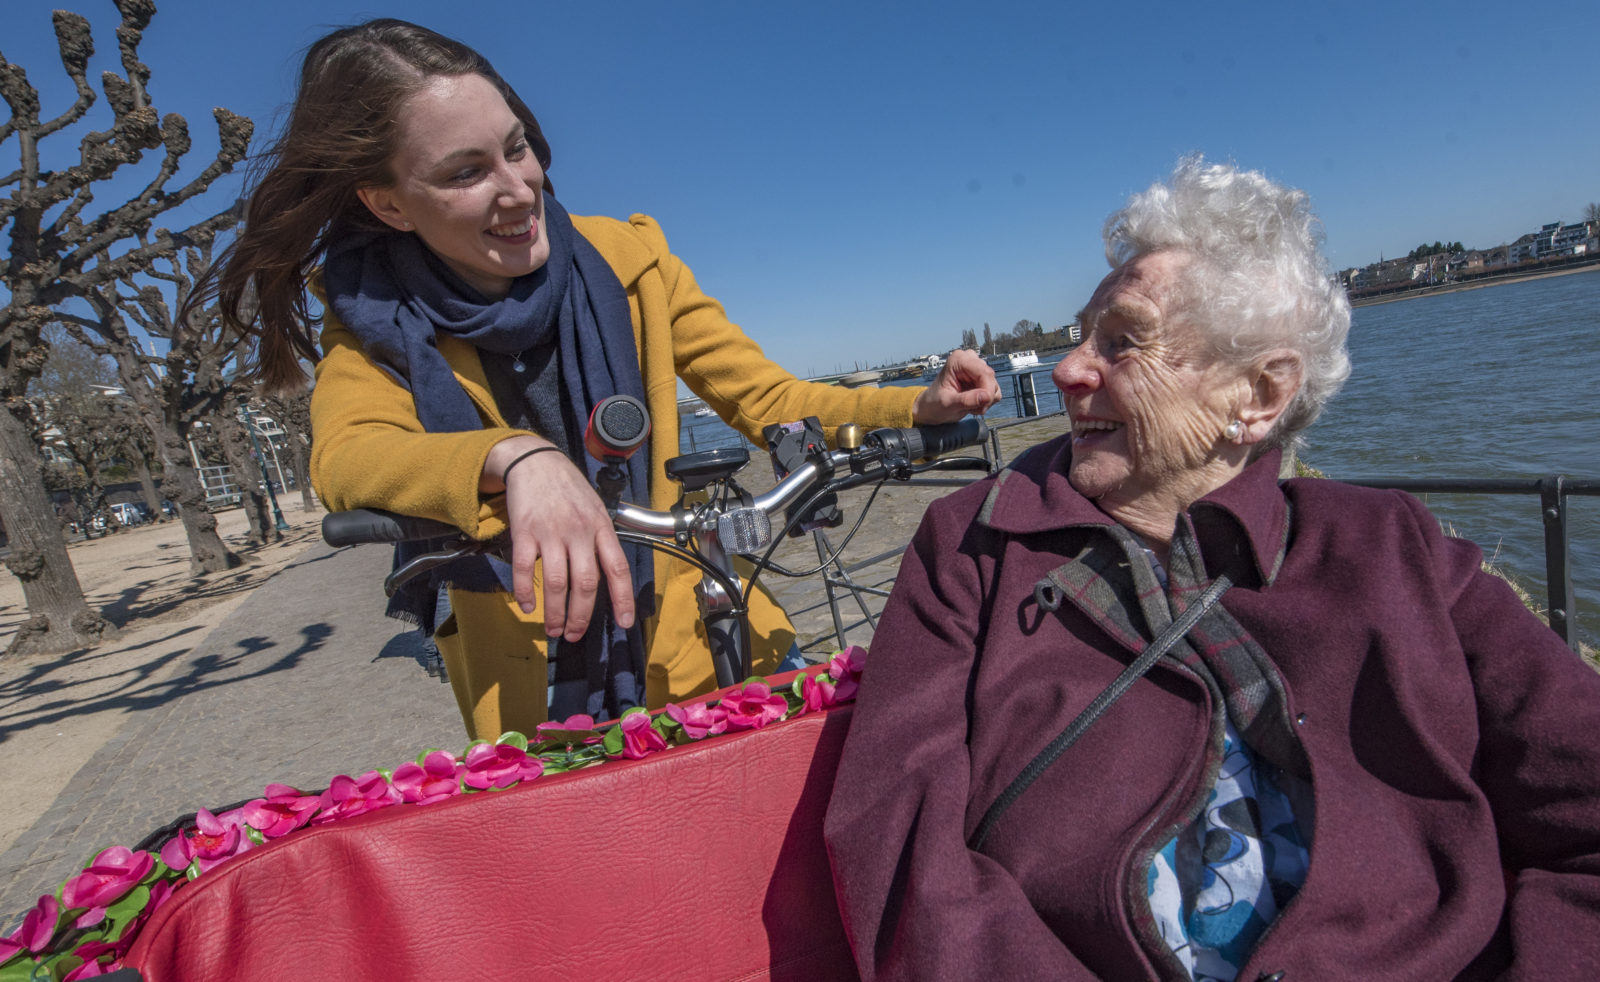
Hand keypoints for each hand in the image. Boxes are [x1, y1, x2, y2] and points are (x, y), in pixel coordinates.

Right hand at [482, 436, 634, 641]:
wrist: (536, 462)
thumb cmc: (569, 489)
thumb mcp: (596, 508)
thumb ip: (601, 540)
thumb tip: (610, 577)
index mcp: (601, 528)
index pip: (617, 568)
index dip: (622, 598)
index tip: (624, 622)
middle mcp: (579, 532)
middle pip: (585, 583)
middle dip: (581, 616)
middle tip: (575, 635)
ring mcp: (551, 532)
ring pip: (555, 583)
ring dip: (555, 612)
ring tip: (554, 629)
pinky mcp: (524, 531)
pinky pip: (523, 569)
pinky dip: (524, 592)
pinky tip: (527, 606)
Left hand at [910, 349, 1001, 423]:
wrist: (932, 407)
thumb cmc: (935, 403)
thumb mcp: (948, 403)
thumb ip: (967, 400)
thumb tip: (986, 396)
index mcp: (958, 360)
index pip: (984, 372)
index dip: (987, 390)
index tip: (983, 405)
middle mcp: (969, 360)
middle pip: (991, 379)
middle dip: (984, 397)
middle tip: (971, 408)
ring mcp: (977, 368)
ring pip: (994, 386)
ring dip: (985, 401)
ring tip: (968, 406)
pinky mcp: (982, 379)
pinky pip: (994, 392)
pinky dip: (986, 402)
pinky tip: (972, 403)